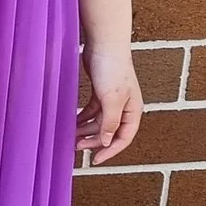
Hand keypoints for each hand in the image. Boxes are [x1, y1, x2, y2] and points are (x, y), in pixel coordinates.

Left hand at [76, 47, 142, 165]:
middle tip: (76, 146)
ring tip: (71, 135)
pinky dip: (83, 117)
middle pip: (110, 131)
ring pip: (99, 122)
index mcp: (133, 110)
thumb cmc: (112, 69)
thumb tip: (108, 142)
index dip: (110, 150)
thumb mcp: (111, 99)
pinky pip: (92, 111)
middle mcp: (125, 107)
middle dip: (94, 140)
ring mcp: (112, 99)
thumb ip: (110, 122)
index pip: (124, 137)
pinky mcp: (100, 92)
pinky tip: (72, 122)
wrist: (104, 45)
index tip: (95, 160)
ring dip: (86, 129)